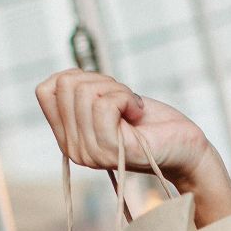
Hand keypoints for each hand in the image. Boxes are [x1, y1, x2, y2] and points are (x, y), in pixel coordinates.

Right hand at [34, 68, 230, 225]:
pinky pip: (106, 104)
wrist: (184, 145)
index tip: (105, 92)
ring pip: (87, 93)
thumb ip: (79, 93)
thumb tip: (62, 79)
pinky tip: (138, 113)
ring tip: (133, 109)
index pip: (46, 90)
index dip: (78, 78)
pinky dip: (127, 98)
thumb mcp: (106, 100)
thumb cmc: (150, 122)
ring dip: (118, 90)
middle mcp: (74, 150)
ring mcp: (92, 153)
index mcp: (67, 138)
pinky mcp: (113, 149)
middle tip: (124, 101)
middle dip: (101, 82)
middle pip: (68, 86)